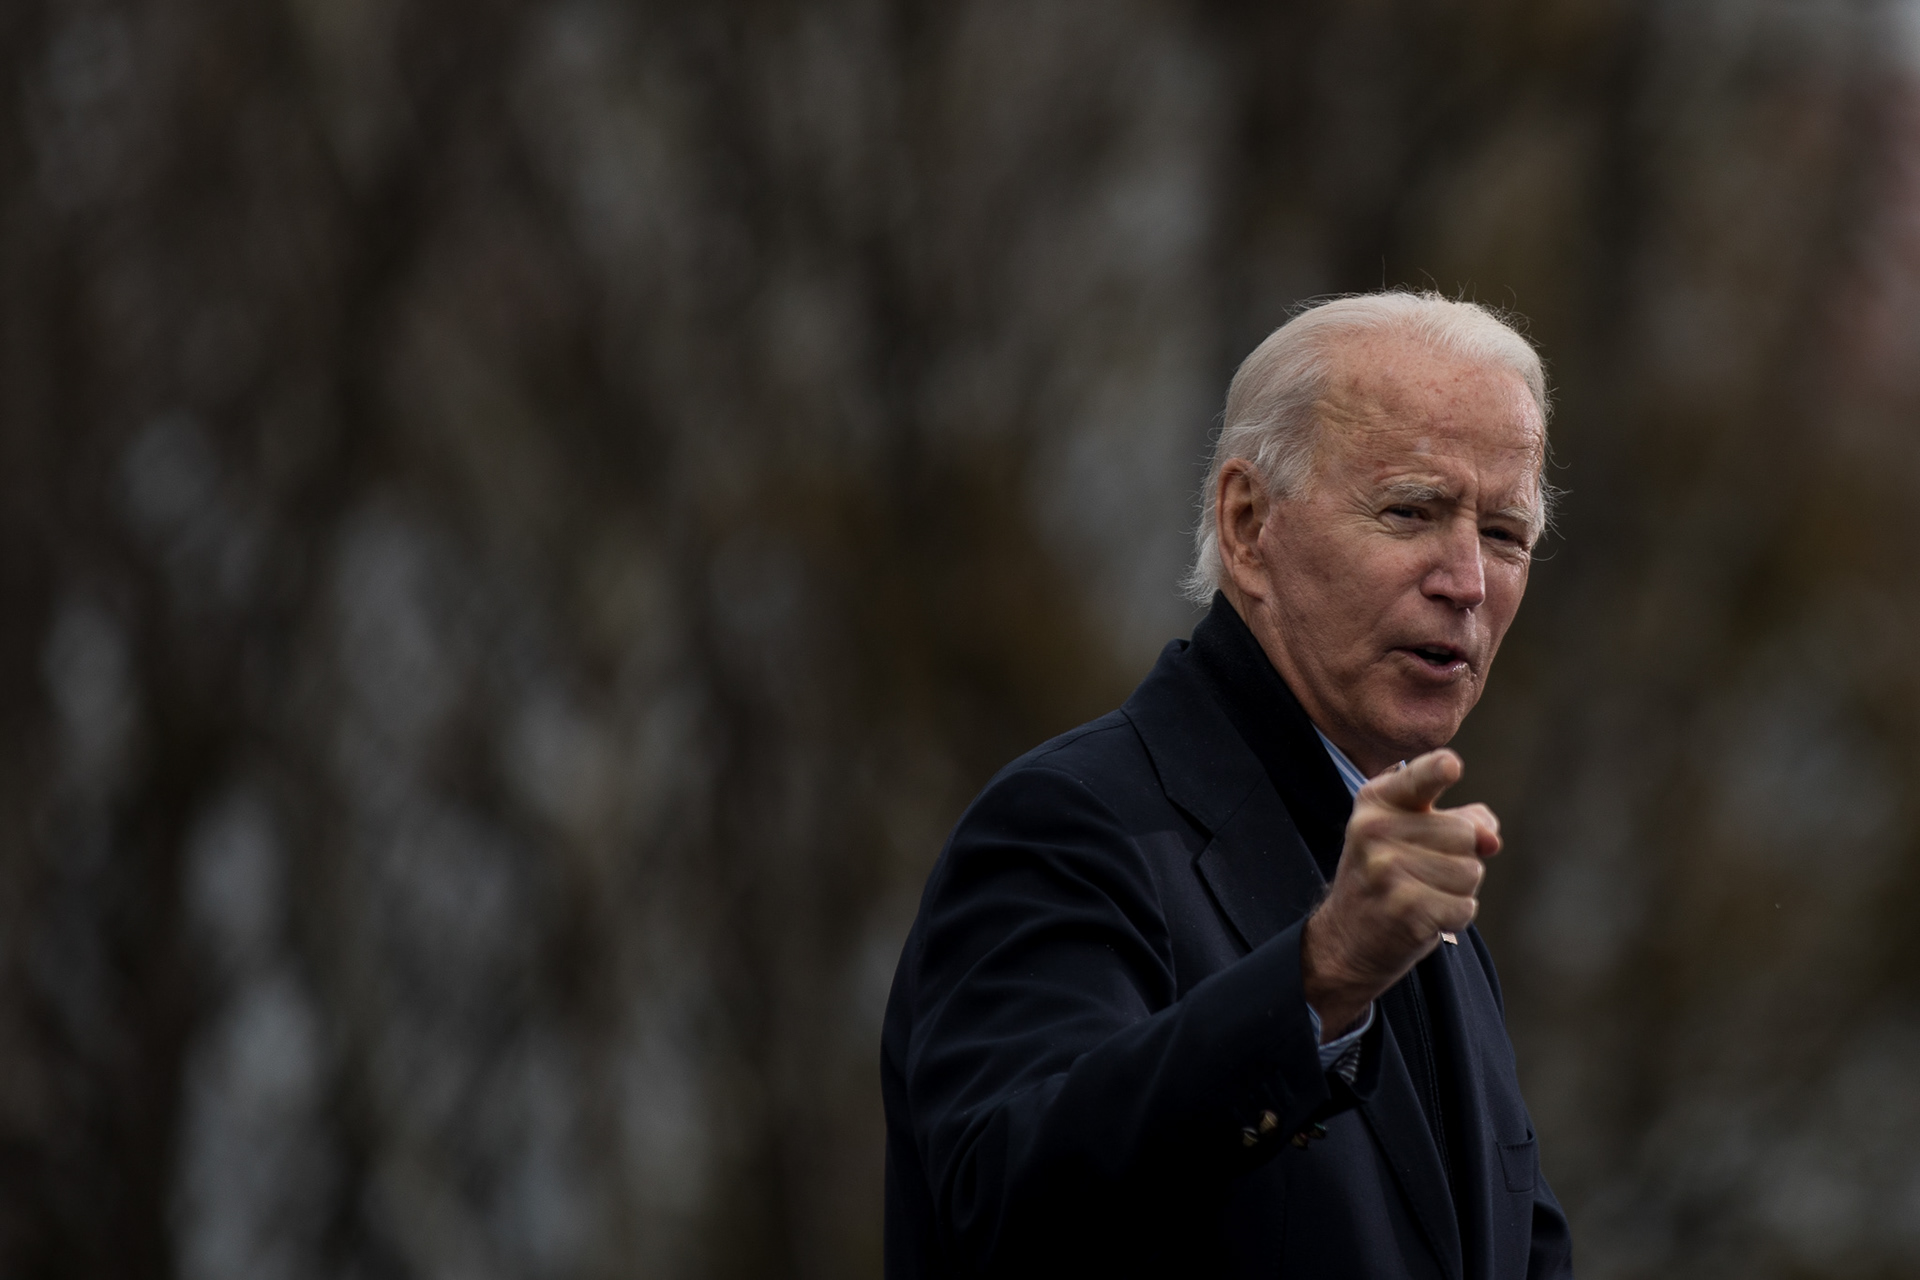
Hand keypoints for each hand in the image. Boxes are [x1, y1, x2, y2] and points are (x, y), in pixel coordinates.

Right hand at [1301, 749, 1500, 1041]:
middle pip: (1465, 835)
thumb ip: (1461, 820)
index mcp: (1377, 801)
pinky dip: (1454, 917)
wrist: (1346, 937)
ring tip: (1421, 894)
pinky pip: (1465, 907)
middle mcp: (1375, 830)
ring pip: (1470, 872)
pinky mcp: (1404, 909)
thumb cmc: (1389, 876)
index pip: (1419, 778)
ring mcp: (1387, 870)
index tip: (1451, 764)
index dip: (1439, 770)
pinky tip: (1423, 918)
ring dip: (1457, 890)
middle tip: (1422, 873)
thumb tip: (1490, 839)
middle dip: (1459, 858)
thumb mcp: (1412, 834)